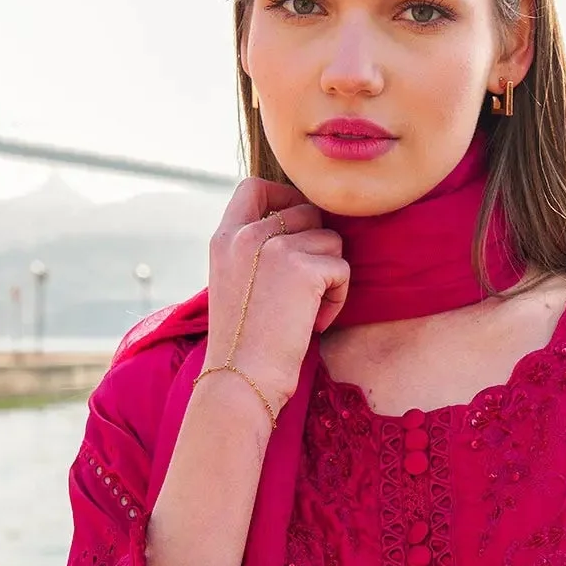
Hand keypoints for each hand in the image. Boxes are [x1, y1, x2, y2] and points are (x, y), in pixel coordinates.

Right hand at [204, 179, 348, 414]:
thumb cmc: (243, 342)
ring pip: (331, 240)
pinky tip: (312, 323)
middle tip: (300, 292)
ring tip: (303, 312)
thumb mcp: (233, 282)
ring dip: (328, 278)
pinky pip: (342, 269)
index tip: (296, 225)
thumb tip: (303, 224)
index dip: (284, 197)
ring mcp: (274, 248)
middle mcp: (246, 234)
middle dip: (316, 248)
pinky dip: (336, 300)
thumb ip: (253, 249)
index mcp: (223, 237)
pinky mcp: (304, 268)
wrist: (240, 379)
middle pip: (307, 212)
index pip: (254, 186)